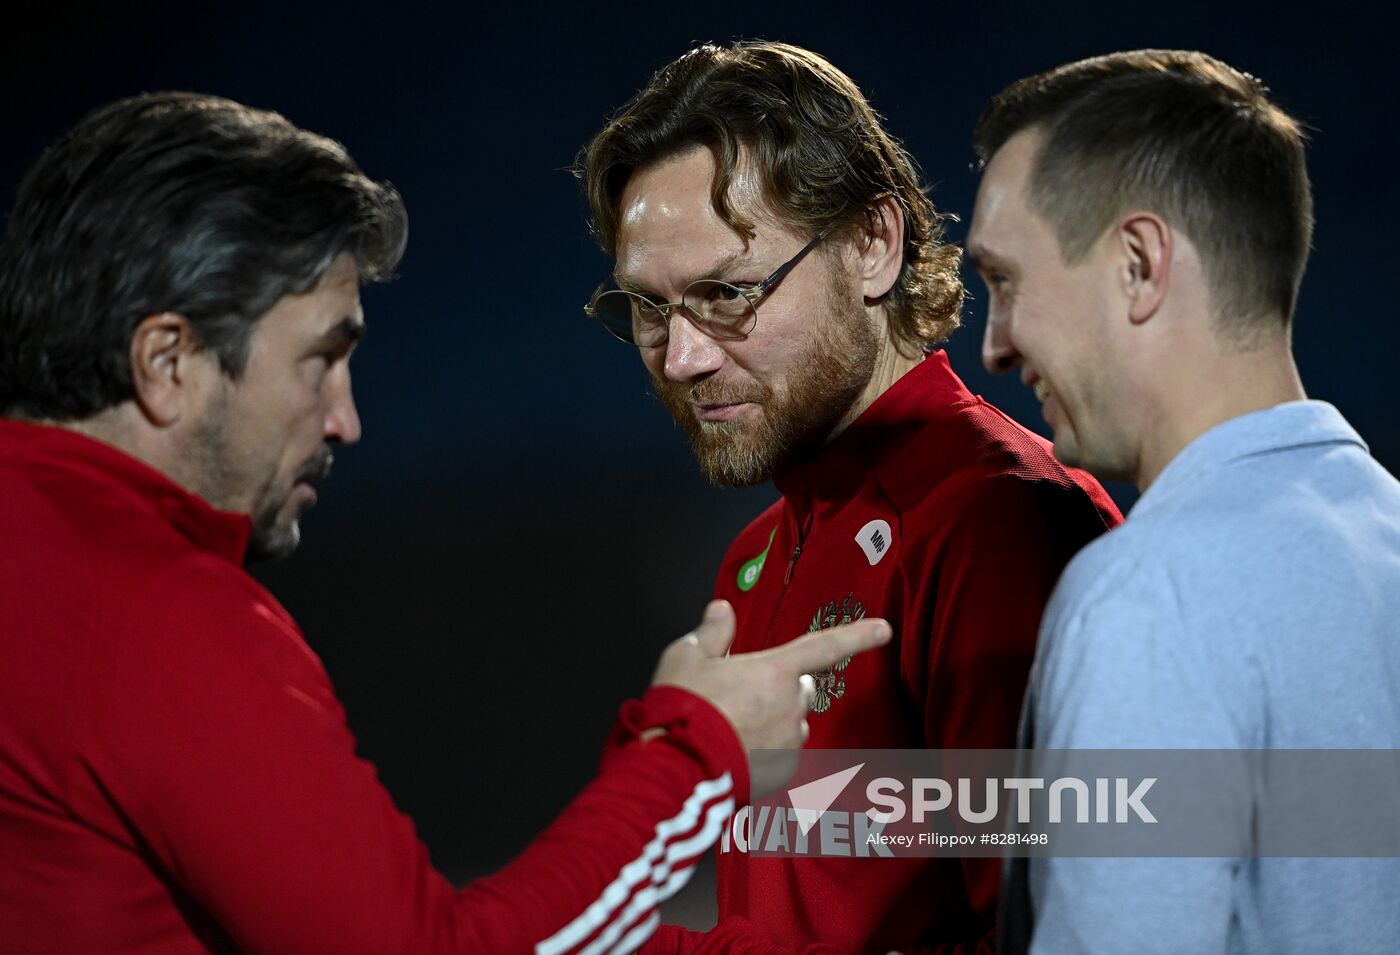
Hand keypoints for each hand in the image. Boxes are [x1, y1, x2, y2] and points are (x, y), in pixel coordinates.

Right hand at [651, 600, 890, 796]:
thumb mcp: (687, 656)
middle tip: (744, 692)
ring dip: (773, 719)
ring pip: (791, 722)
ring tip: (732, 726)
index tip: (883, 630)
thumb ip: (713, 632)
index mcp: (775, 671)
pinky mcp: (781, 771)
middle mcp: (790, 705)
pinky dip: (765, 749)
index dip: (858, 636)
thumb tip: (722, 610)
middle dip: (783, 686)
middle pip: (802, 688)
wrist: (677, 766)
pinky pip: (781, 753)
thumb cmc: (683, 707)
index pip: (825, 646)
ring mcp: (789, 741)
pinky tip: (735, 749)